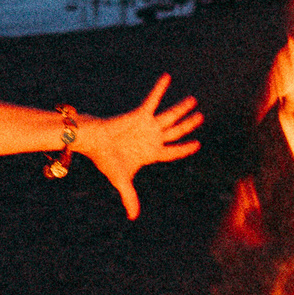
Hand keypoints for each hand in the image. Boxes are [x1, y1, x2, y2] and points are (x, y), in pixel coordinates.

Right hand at [82, 74, 202, 218]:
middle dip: (188, 125)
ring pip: (170, 116)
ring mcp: (147, 125)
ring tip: (194, 101)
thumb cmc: (106, 160)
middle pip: (176, 131)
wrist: (94, 143)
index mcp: (150, 153)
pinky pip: (153, 99)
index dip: (184, 149)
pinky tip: (168, 77)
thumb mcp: (121, 180)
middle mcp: (151, 137)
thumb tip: (133, 217)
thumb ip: (129, 197)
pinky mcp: (140, 114)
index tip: (196, 144)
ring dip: (182, 108)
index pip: (172, 151)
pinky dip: (159, 88)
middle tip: (200, 117)